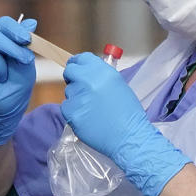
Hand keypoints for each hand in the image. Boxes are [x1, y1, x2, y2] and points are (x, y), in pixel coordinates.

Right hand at [0, 16, 37, 145]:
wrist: (8, 105)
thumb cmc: (17, 81)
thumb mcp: (26, 61)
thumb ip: (26, 43)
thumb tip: (31, 22)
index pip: (3, 23)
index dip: (15, 30)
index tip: (27, 39)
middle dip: (13, 49)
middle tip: (25, 61)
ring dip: (2, 69)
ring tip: (3, 77)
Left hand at [61, 53, 190, 195]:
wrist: (129, 137)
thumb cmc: (128, 114)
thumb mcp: (118, 86)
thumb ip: (101, 76)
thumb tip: (87, 72)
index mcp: (103, 72)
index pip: (82, 59)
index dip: (78, 63)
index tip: (76, 67)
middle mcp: (89, 81)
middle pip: (70, 71)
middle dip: (73, 77)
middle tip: (79, 87)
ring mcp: (79, 97)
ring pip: (68, 92)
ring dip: (76, 98)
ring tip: (92, 109)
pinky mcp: (71, 112)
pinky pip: (66, 107)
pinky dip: (73, 112)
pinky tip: (87, 118)